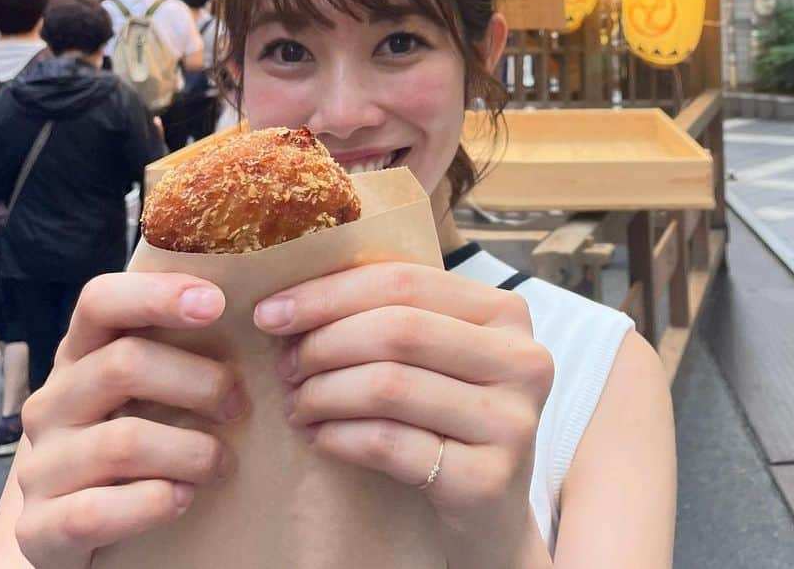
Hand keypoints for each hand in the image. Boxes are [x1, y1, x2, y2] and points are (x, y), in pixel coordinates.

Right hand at [14, 273, 246, 568]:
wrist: (66, 527)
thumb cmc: (126, 435)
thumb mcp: (141, 386)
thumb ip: (175, 348)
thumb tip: (259, 308)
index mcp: (78, 354)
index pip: (98, 301)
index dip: (156, 295)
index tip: (216, 303)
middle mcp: (52, 402)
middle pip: (123, 364)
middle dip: (199, 382)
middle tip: (238, 405)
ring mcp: (41, 464)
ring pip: (122, 441)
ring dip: (191, 451)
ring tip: (221, 462)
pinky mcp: (40, 526)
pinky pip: (97, 511)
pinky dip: (154, 502)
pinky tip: (182, 498)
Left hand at [255, 262, 554, 568]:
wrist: (491, 511)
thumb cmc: (449, 416)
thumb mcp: (438, 355)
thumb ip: (393, 315)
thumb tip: (292, 298)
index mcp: (506, 311)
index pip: (405, 280)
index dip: (330, 292)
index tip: (271, 311)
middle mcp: (522, 359)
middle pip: (398, 330)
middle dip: (324, 344)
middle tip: (284, 366)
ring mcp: (511, 421)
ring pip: (389, 387)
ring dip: (324, 393)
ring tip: (297, 403)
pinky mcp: (487, 479)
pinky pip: (390, 445)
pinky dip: (340, 436)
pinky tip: (318, 437)